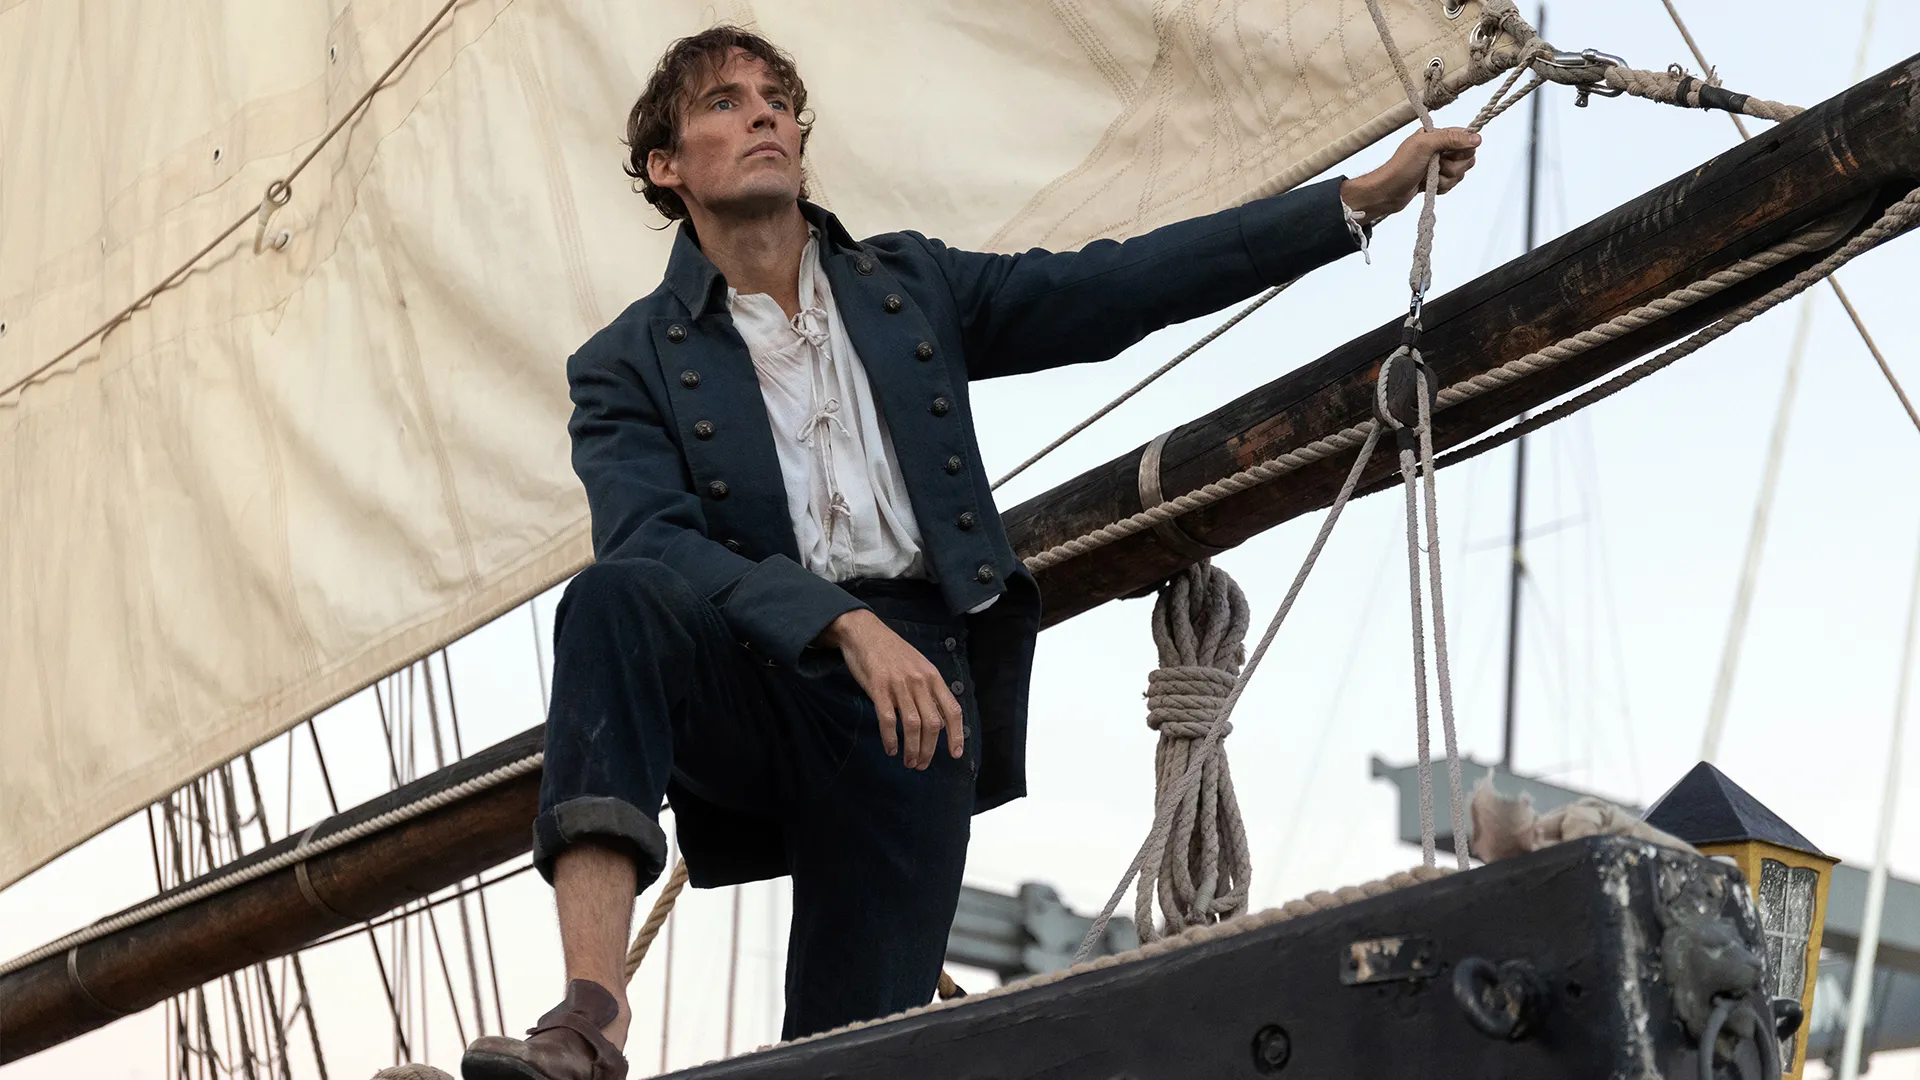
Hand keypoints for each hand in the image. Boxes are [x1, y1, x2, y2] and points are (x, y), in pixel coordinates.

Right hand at [818, 609, 964, 769]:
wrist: (864, 632)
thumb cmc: (892, 651)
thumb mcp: (919, 665)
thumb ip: (929, 690)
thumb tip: (939, 721)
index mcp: (932, 677)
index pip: (952, 710)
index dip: (956, 735)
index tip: (955, 754)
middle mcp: (919, 682)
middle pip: (932, 724)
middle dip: (929, 750)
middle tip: (922, 764)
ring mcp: (899, 685)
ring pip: (912, 725)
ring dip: (912, 749)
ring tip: (909, 762)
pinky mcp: (878, 688)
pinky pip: (888, 720)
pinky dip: (891, 739)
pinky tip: (890, 749)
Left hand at [1339, 127, 1479, 223]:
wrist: (1387, 192)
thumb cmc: (1401, 167)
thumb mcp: (1425, 146)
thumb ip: (1451, 139)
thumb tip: (1477, 138)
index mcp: (1438, 135)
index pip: (1467, 139)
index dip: (1463, 150)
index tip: (1447, 155)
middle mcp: (1441, 149)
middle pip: (1467, 159)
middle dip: (1453, 168)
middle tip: (1435, 167)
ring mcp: (1439, 165)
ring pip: (1460, 174)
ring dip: (1445, 180)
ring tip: (1428, 177)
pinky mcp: (1436, 179)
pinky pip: (1452, 184)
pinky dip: (1441, 187)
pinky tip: (1427, 186)